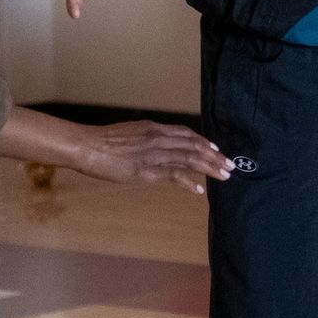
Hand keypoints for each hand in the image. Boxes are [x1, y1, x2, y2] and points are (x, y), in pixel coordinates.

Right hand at [69, 120, 234, 194]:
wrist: (87, 146)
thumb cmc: (103, 141)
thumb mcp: (131, 133)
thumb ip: (147, 138)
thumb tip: (158, 146)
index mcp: (154, 128)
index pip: (186, 134)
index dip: (204, 142)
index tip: (216, 149)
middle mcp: (158, 138)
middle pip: (193, 146)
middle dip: (214, 156)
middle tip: (230, 165)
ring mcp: (154, 154)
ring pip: (189, 159)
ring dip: (209, 168)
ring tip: (224, 176)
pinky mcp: (147, 170)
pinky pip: (174, 175)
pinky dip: (189, 182)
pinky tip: (200, 189)